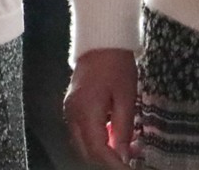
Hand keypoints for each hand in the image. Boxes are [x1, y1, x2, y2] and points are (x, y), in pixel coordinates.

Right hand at [63, 48, 139, 168]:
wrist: (100, 41)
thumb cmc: (116, 66)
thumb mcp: (126, 97)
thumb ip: (123, 128)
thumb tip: (122, 154)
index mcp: (85, 112)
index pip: (97, 150)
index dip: (113, 164)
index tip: (129, 168)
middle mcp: (72, 114)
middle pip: (86, 151)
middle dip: (106, 161)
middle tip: (129, 161)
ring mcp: (69, 110)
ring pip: (82, 143)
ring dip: (101, 151)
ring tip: (125, 150)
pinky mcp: (72, 106)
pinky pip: (81, 132)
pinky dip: (96, 140)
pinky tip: (113, 136)